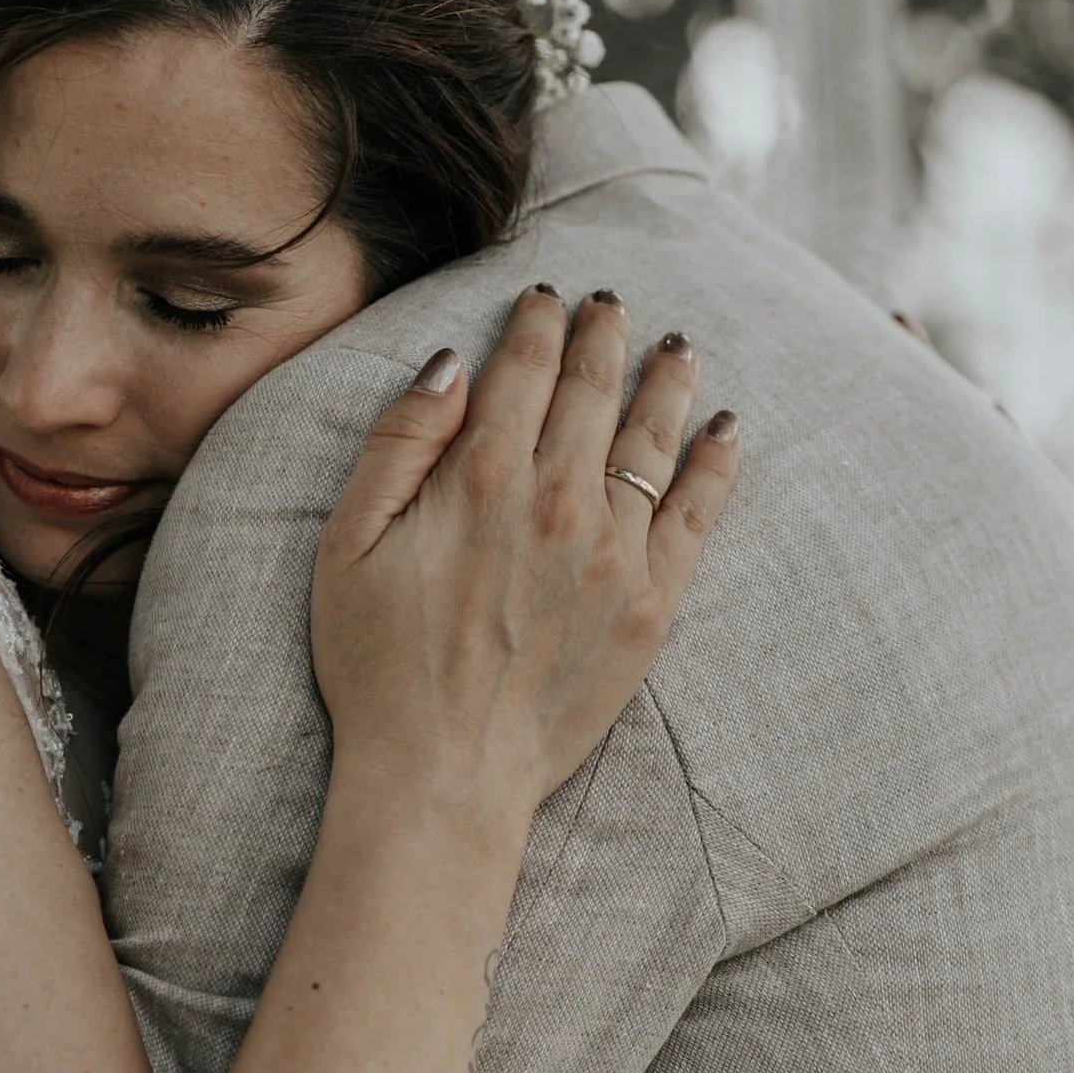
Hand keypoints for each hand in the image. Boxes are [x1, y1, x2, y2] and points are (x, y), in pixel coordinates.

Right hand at [311, 288, 736, 828]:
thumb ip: (400, 443)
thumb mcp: (348, 544)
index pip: (524, 369)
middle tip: (612, 305)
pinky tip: (725, 429)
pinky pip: (699, 512)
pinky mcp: (653, 603)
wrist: (444, 774)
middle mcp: (560, 501)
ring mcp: (616, 552)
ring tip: (677, 347)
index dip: (538, 324)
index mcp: (482, 478)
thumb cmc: (378, 665)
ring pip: (654, 439)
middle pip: (594, 390)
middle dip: (604, 336)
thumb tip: (452, 364)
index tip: (546, 298)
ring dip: (666, 381)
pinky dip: (716, 462)